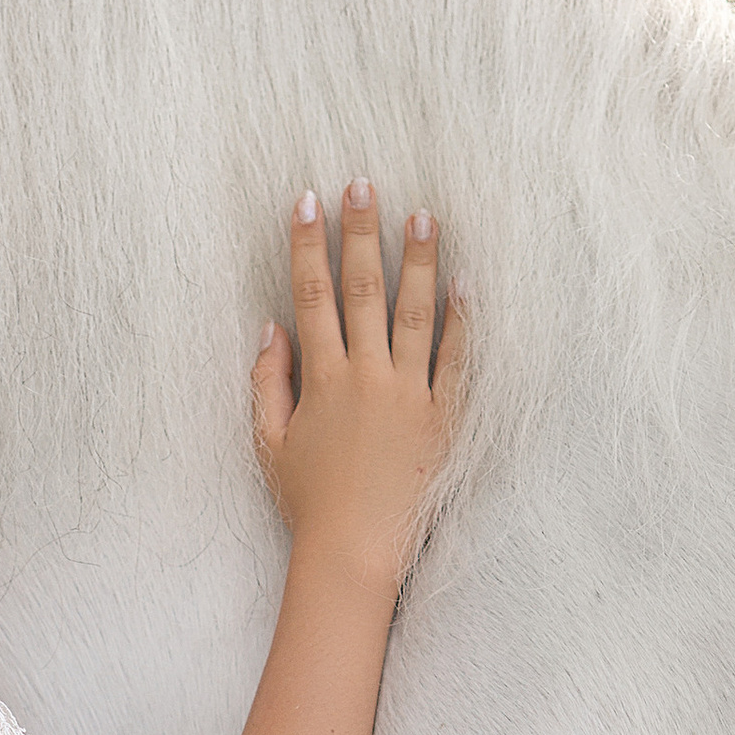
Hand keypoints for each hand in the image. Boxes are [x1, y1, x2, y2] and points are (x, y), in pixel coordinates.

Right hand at [250, 178, 465, 591]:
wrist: (354, 550)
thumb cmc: (308, 500)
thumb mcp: (268, 443)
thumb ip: (267, 381)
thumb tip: (271, 326)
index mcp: (322, 379)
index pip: (311, 295)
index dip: (308, 244)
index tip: (309, 201)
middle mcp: (367, 377)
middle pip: (361, 290)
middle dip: (361, 232)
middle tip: (365, 183)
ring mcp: (410, 394)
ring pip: (416, 313)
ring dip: (418, 260)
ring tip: (424, 215)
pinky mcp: (444, 418)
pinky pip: (458, 361)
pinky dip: (464, 321)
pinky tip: (467, 282)